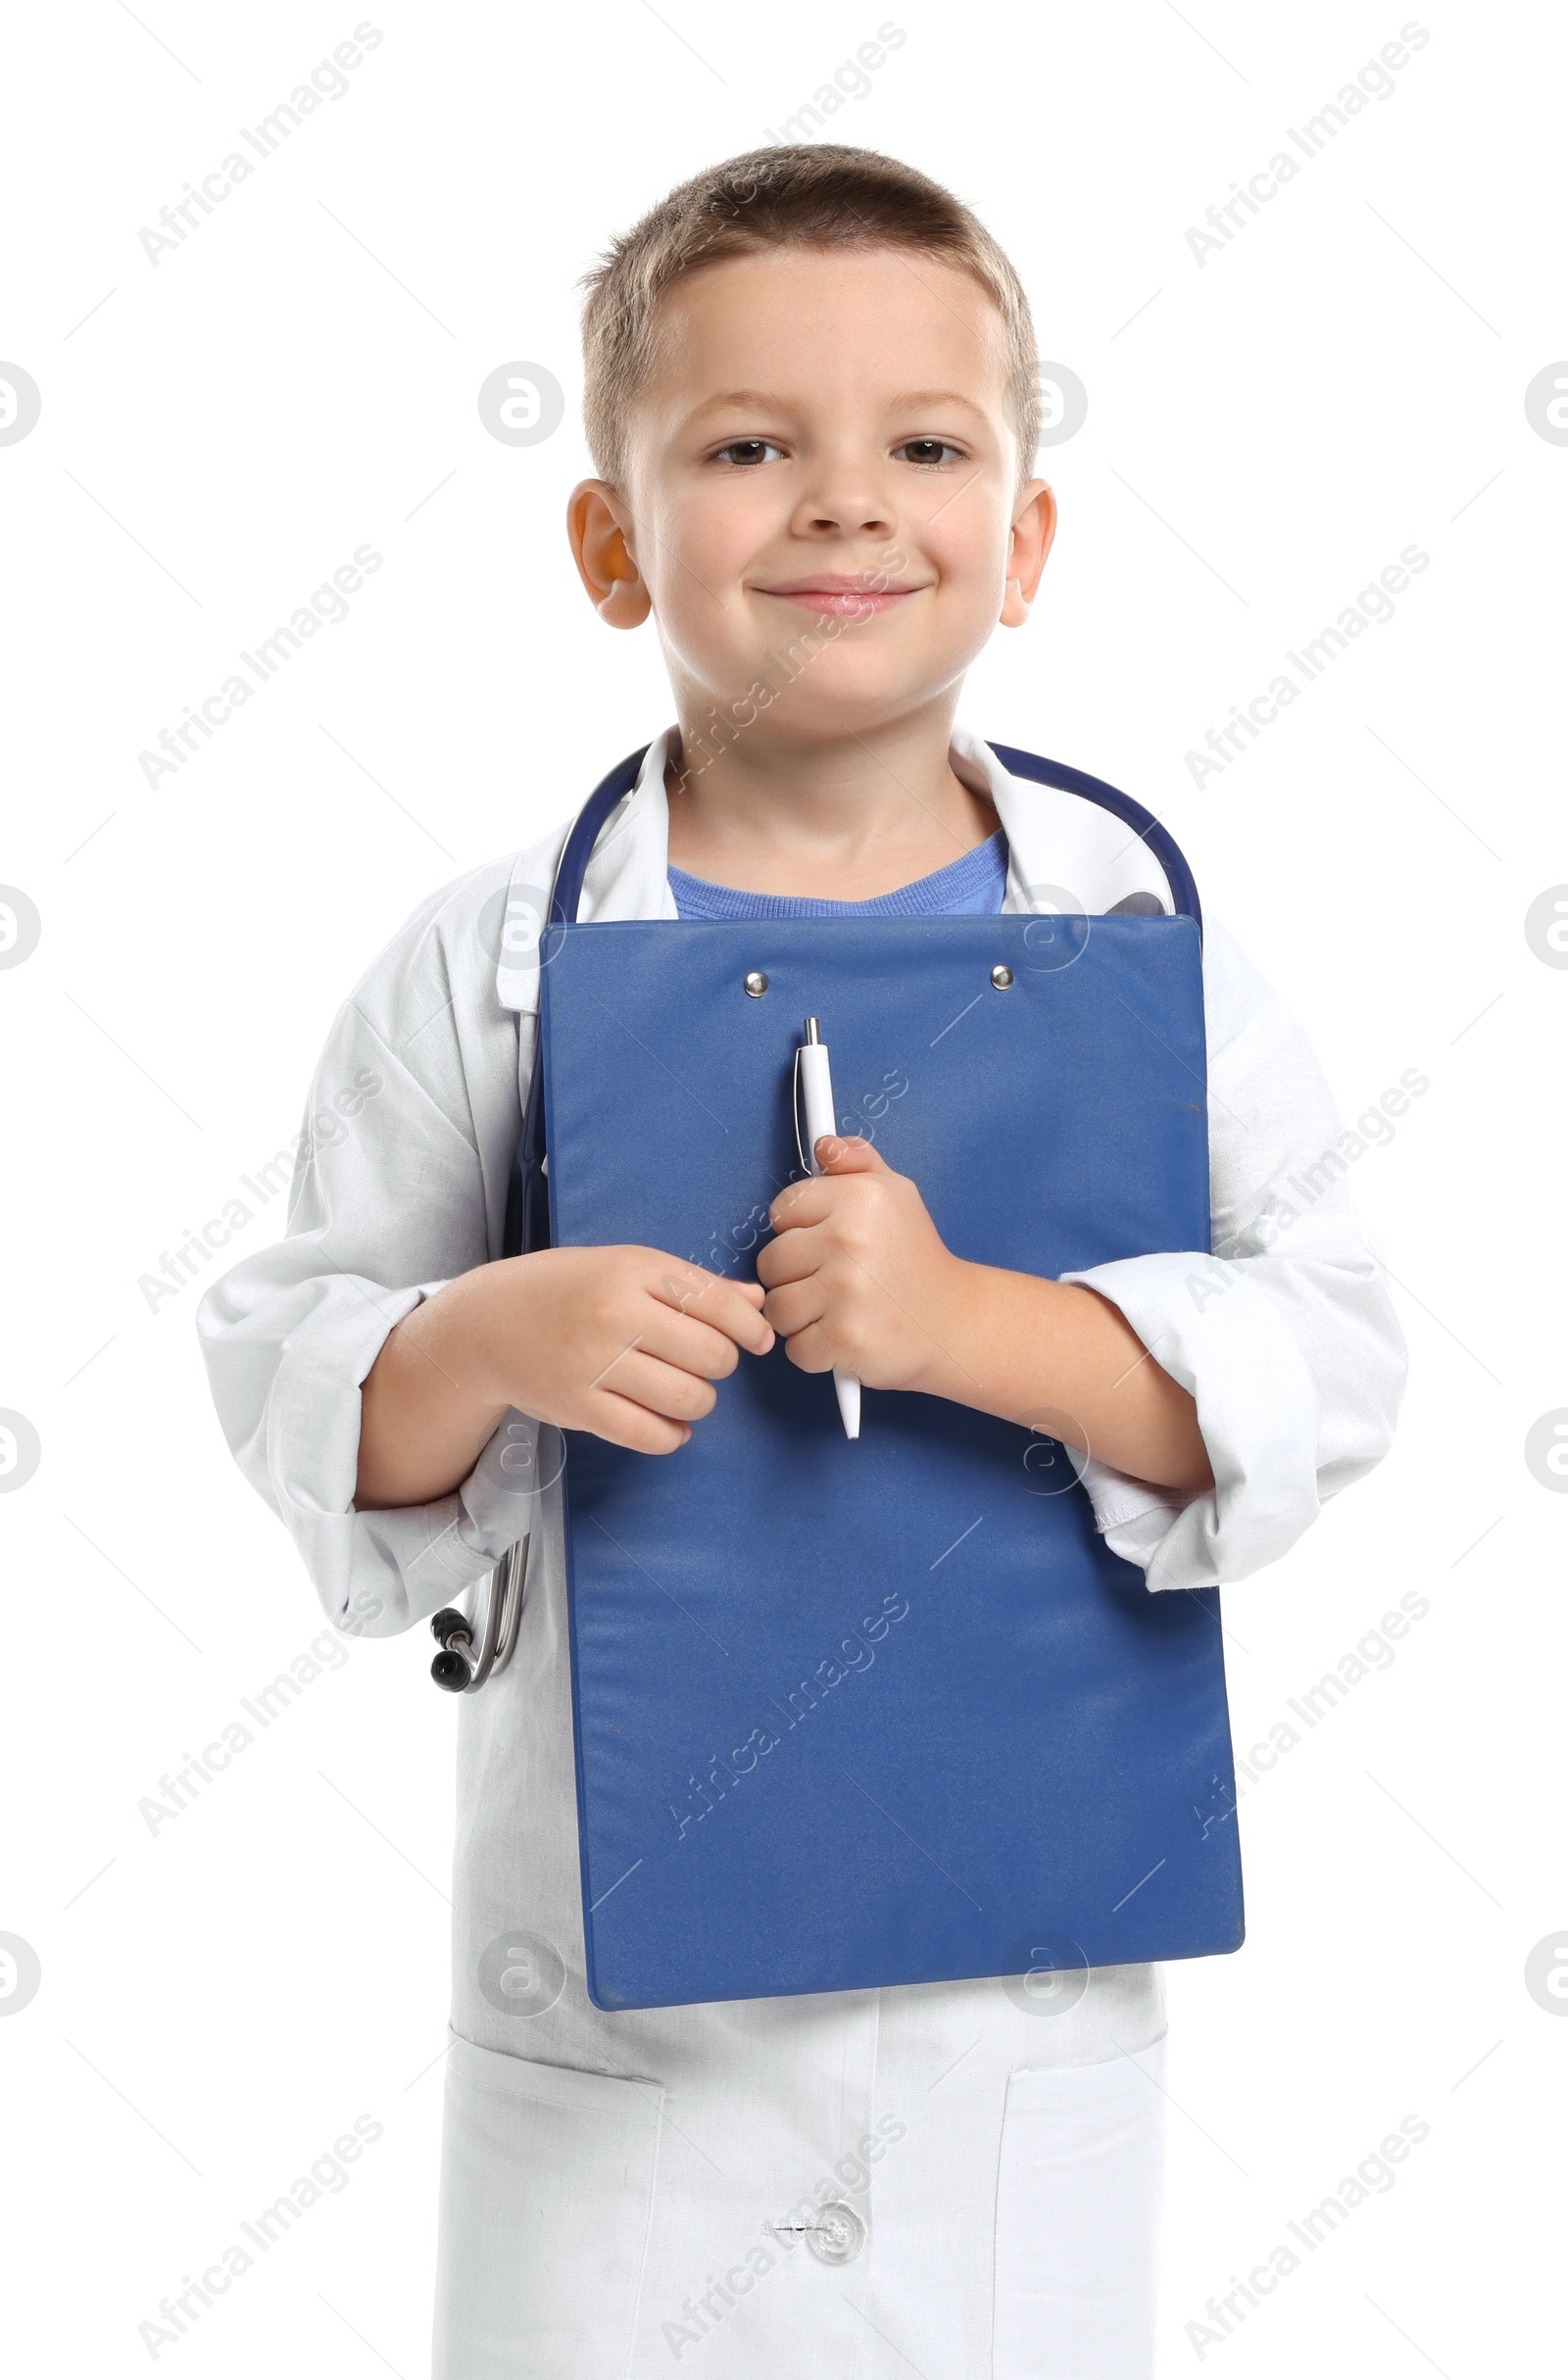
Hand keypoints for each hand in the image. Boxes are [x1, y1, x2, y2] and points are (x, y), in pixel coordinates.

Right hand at [475, 1246, 774, 1453]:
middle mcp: (614, 1314)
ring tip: (687, 1392)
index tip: (758, 1340)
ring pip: (688, 1398)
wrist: (486, 1324)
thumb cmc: (566, 1289)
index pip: (716, 1302)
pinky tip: (669, 1424)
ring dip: (701, 1401)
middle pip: (711, 1354)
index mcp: (631, 1270)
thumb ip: (691, 1284)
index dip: (750, 1327)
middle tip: (704, 1362)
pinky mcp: (578, 1408)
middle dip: (722, 1364)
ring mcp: (594, 1364)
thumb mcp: (625, 1266)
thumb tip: (755, 1302)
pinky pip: (651, 1435)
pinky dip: (673, 1435)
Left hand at [756, 1137, 973, 1395]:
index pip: (782, 1211)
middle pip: (771, 1262)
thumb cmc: (916, 1257)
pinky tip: (844, 1335)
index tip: (828, 1243)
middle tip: (835, 1281)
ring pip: (777, 1307)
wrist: (954, 1320)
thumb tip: (825, 1145)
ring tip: (837, 1309)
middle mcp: (850, 1239)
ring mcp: (845, 1291)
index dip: (801, 1230)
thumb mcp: (896, 1194)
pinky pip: (795, 1347)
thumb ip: (857, 1161)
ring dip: (801, 1316)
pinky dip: (815, 1350)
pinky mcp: (844, 1338)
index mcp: (858, 1197)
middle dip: (796, 1276)